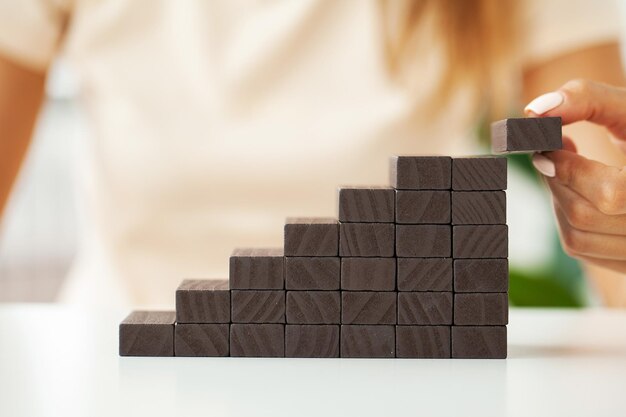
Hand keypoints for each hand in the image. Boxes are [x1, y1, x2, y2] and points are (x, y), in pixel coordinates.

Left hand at [525, 79, 625, 272]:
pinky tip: (575, 190)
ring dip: (557, 197)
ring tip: (564, 167)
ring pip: (576, 237)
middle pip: (584, 215)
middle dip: (557, 178)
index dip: (569, 166)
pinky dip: (565, 217)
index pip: (610, 193)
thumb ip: (589, 100)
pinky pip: (580, 248)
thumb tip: (534, 110)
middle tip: (551, 150)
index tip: (550, 142)